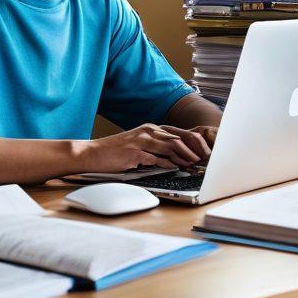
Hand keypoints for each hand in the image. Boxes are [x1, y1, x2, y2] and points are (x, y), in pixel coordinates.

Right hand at [78, 124, 212, 172]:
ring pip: (170, 146)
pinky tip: (175, 168)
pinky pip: (156, 158)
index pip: (178, 133)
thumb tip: (175, 157)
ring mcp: (141, 141)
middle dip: (194, 150)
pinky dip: (168, 164)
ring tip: (194, 165)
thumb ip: (156, 147)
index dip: (194, 142)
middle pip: (178, 138)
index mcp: (150, 128)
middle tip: (205, 160)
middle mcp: (148, 131)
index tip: (204, 152)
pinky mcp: (134, 153)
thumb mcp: (138, 144)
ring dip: (185, 157)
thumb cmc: (115, 151)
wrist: (93, 153)